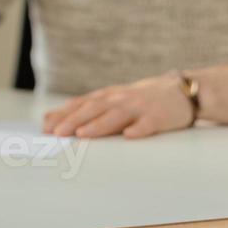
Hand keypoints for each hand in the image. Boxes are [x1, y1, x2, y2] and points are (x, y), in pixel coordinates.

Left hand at [43, 74, 194, 138]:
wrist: (181, 91)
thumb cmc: (140, 100)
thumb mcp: (112, 100)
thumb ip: (84, 109)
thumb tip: (47, 119)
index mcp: (108, 96)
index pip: (81, 104)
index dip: (63, 115)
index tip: (45, 127)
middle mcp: (120, 99)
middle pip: (94, 109)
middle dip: (74, 121)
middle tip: (57, 133)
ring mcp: (140, 107)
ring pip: (117, 115)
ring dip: (99, 125)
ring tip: (83, 134)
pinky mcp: (159, 117)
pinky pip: (149, 123)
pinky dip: (139, 129)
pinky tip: (130, 136)